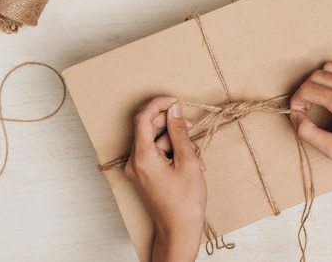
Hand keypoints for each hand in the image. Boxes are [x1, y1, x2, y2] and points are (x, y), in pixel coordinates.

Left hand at [125, 97, 206, 261]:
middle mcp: (135, 161)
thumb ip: (179, 132)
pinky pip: (157, 154)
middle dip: (172, 125)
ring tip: (196, 158)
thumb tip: (174, 109)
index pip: (143, 118)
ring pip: (157, 141)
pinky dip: (174, 153)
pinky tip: (190, 163)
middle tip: (191, 128)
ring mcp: (139, 168)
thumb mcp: (188, 160)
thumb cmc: (185, 200)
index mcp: (142, 156)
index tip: (175, 101)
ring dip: (178, 143)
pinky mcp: (145, 174)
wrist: (179, 229)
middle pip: (150, 129)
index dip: (159, 104)